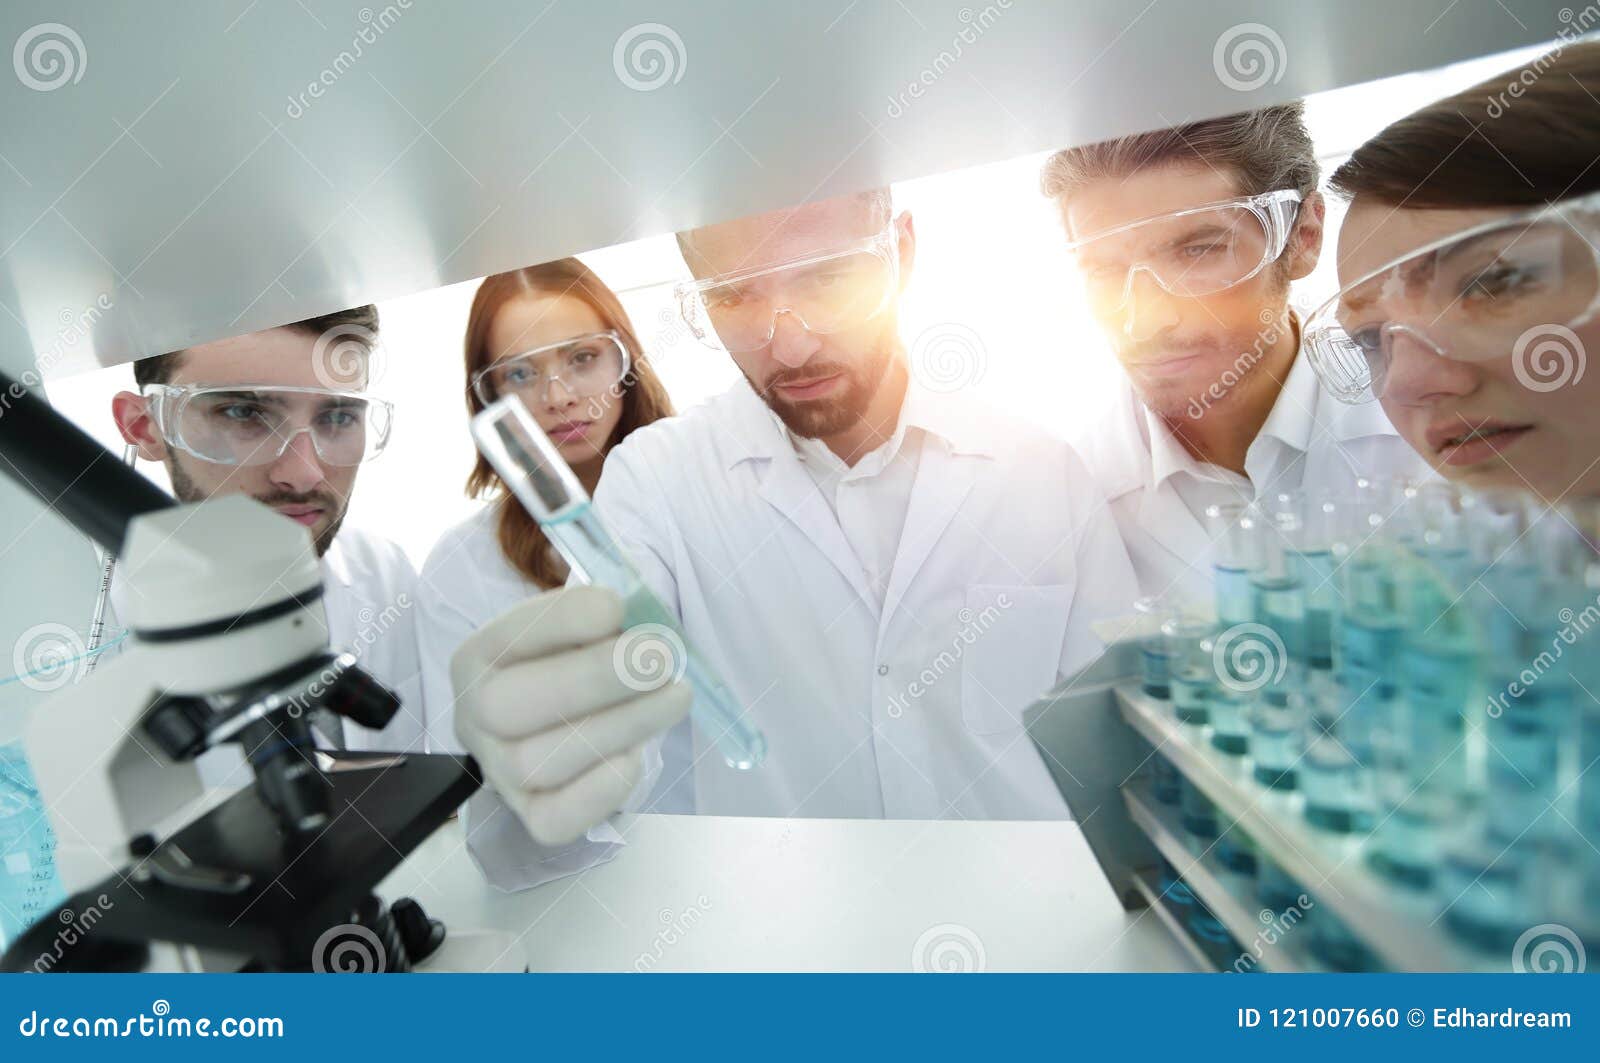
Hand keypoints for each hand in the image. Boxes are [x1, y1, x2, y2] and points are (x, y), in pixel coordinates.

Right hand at [450, 585, 689, 844]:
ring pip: (537, 763)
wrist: (567, 712)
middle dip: (593, 678)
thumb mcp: (577, 627)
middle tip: (660, 657)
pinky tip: (638, 757)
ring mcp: (498, 771)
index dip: (563, 621)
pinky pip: (553, 820)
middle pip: (509, 705)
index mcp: (479, 656)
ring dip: (618, 728)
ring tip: (675, 696)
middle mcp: (474, 716)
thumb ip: (596, 620)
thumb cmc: (575, 659)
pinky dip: (598, 793)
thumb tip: (634, 619)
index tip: (618, 607)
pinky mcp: (530, 814)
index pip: (508, 636)